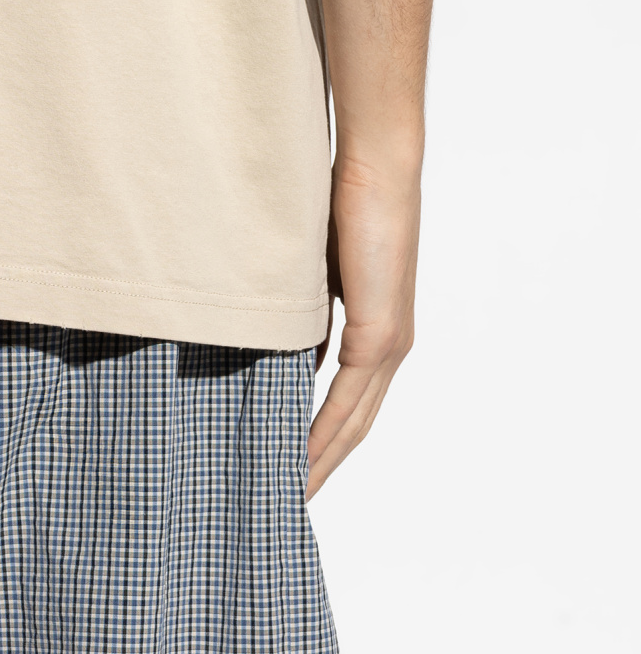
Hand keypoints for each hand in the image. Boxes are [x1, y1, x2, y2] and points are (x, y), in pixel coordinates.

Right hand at [306, 151, 419, 496]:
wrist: (380, 169)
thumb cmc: (345, 198)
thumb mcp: (313, 265)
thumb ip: (301, 305)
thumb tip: (276, 339)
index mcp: (376, 327)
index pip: (349, 398)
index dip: (322, 433)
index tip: (290, 460)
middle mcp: (389, 344)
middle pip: (355, 424)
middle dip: (322, 463)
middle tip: (289, 497)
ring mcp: (388, 343)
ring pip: (354, 422)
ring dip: (321, 459)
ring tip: (291, 492)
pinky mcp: (380, 335)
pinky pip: (348, 400)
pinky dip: (323, 433)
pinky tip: (301, 458)